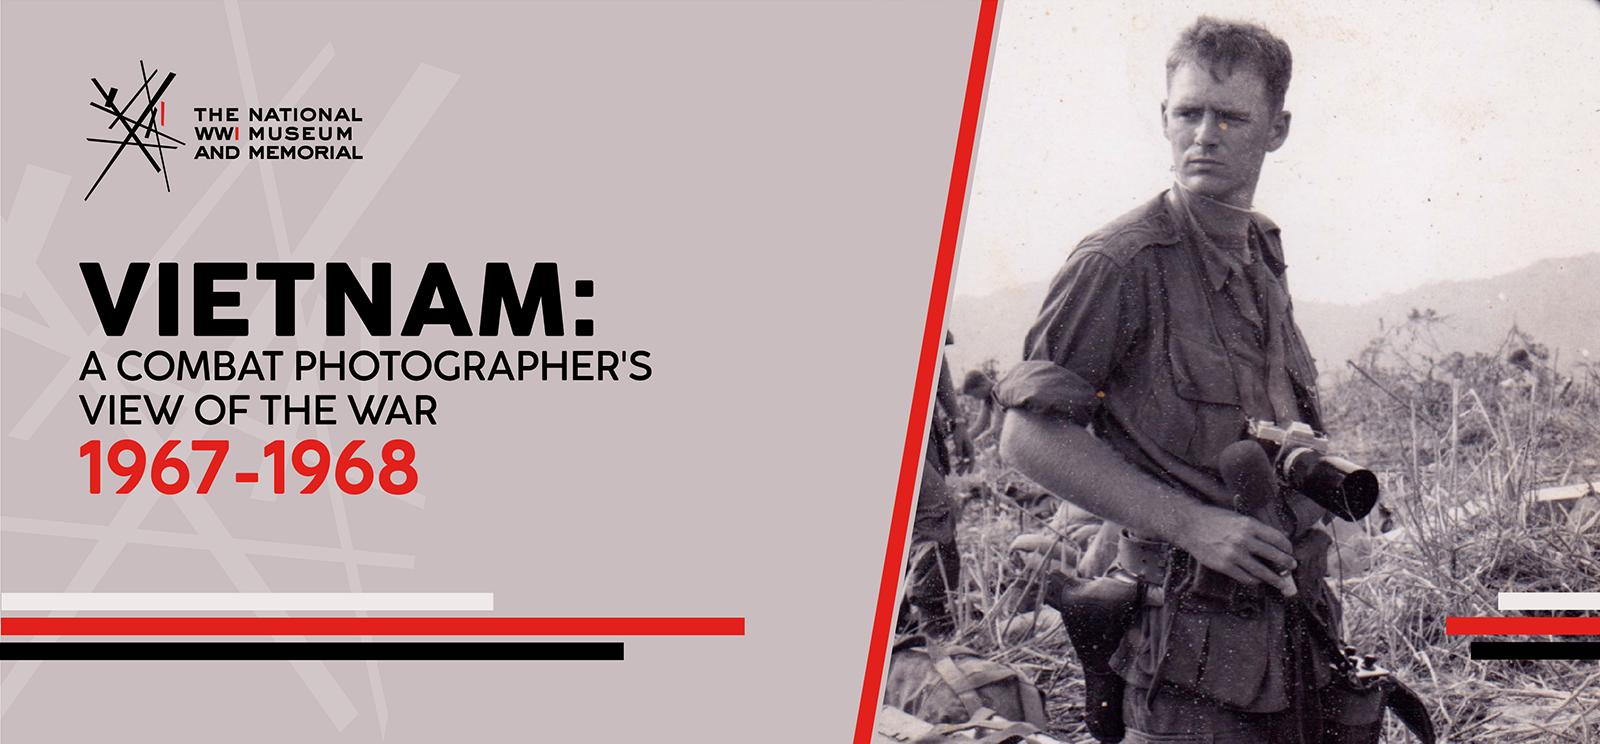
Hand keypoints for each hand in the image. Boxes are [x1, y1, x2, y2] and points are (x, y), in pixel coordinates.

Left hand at [949, 422, 976, 473]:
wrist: (960, 426)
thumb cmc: (959, 434)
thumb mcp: (958, 442)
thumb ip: (958, 451)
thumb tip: (959, 460)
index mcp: (971, 449)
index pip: (972, 460)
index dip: (970, 467)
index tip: (969, 473)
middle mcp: (970, 450)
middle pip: (967, 461)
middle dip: (963, 468)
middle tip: (959, 475)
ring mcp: (967, 450)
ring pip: (964, 460)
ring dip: (960, 466)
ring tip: (956, 472)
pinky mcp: (963, 449)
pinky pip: (961, 457)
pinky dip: (959, 461)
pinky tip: (955, 465)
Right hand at [1175, 504, 1297, 596]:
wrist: (1189, 525)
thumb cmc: (1214, 519)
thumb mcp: (1237, 517)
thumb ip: (1254, 530)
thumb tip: (1273, 545)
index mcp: (1249, 524)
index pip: (1277, 538)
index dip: (1287, 547)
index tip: (1290, 552)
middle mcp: (1244, 539)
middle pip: (1275, 556)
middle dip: (1287, 564)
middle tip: (1292, 567)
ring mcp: (1234, 554)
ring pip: (1263, 572)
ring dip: (1276, 579)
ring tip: (1282, 583)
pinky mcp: (1225, 566)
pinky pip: (1246, 578)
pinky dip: (1255, 580)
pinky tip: (1258, 580)